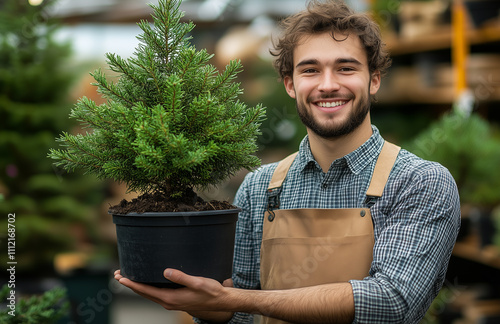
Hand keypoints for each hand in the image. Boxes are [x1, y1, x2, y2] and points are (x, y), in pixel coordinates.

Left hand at [114, 269, 233, 321]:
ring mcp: (171, 302)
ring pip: (149, 294)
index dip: (132, 284)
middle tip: (118, 275)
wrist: (221, 301)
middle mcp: (168, 302)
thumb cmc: (210, 291)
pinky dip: (147, 288)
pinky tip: (146, 283)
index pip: (146, 290)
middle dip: (130, 284)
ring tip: (127, 278)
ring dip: (137, 286)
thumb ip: (181, 277)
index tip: (120, 278)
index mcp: (170, 298)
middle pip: (144, 293)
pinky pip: (156, 294)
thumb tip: (165, 271)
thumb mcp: (197, 282)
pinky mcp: (175, 300)